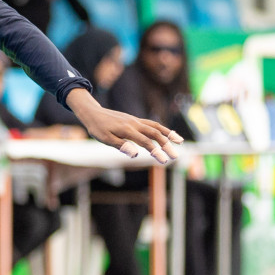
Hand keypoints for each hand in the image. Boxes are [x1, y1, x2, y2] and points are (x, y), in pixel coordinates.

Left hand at [66, 88, 182, 163]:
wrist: (93, 113)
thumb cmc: (98, 128)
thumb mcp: (105, 139)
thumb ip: (121, 145)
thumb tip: (135, 154)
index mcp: (127, 130)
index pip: (146, 142)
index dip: (156, 151)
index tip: (164, 160)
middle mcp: (135, 124)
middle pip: (155, 134)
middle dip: (167, 145)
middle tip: (175, 157)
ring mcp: (136, 121)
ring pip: (156, 126)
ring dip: (169, 134)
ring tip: (180, 141)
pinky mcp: (135, 120)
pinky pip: (152, 124)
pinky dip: (162, 129)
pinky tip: (167, 135)